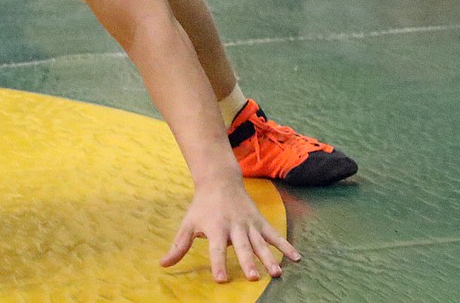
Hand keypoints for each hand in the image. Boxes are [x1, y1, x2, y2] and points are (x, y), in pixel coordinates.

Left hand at [159, 176, 299, 282]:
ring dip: (268, 258)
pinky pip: (275, 235)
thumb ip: (178, 246)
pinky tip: (296, 258)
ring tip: (276, 273)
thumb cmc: (202, 206)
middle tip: (252, 277)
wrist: (220, 181)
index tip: (221, 278)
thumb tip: (163, 264)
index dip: (218, 263)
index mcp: (215, 228)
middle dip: (247, 262)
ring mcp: (249, 224)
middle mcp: (234, 226)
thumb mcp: (188, 223)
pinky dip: (285, 245)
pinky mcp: (260, 222)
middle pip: (242, 246)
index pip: (216, 248)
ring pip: (260, 243)